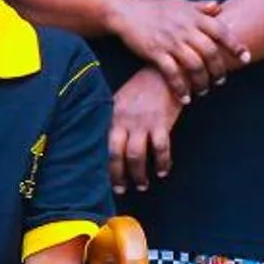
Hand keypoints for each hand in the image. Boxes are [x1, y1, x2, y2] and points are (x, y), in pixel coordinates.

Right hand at [106, 0, 246, 98]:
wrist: (126, 12)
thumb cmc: (155, 8)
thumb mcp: (180, 3)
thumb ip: (200, 6)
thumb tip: (219, 6)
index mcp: (194, 17)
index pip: (221, 31)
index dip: (236, 45)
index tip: (246, 58)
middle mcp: (185, 29)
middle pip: (210, 52)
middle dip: (219, 69)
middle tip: (221, 81)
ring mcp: (170, 41)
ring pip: (194, 65)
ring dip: (202, 81)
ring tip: (204, 90)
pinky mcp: (155, 53)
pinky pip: (173, 73)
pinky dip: (181, 88)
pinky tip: (185, 98)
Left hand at [110, 70, 182, 192]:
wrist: (164, 72)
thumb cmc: (141, 88)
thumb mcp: (119, 101)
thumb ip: (112, 120)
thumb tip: (104, 142)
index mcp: (111, 116)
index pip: (101, 145)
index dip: (101, 165)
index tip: (99, 180)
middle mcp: (124, 121)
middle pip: (116, 155)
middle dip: (118, 176)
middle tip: (120, 190)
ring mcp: (142, 123)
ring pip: (136, 156)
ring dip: (139, 175)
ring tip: (142, 185)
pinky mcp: (161, 123)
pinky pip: (161, 149)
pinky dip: (162, 163)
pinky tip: (162, 171)